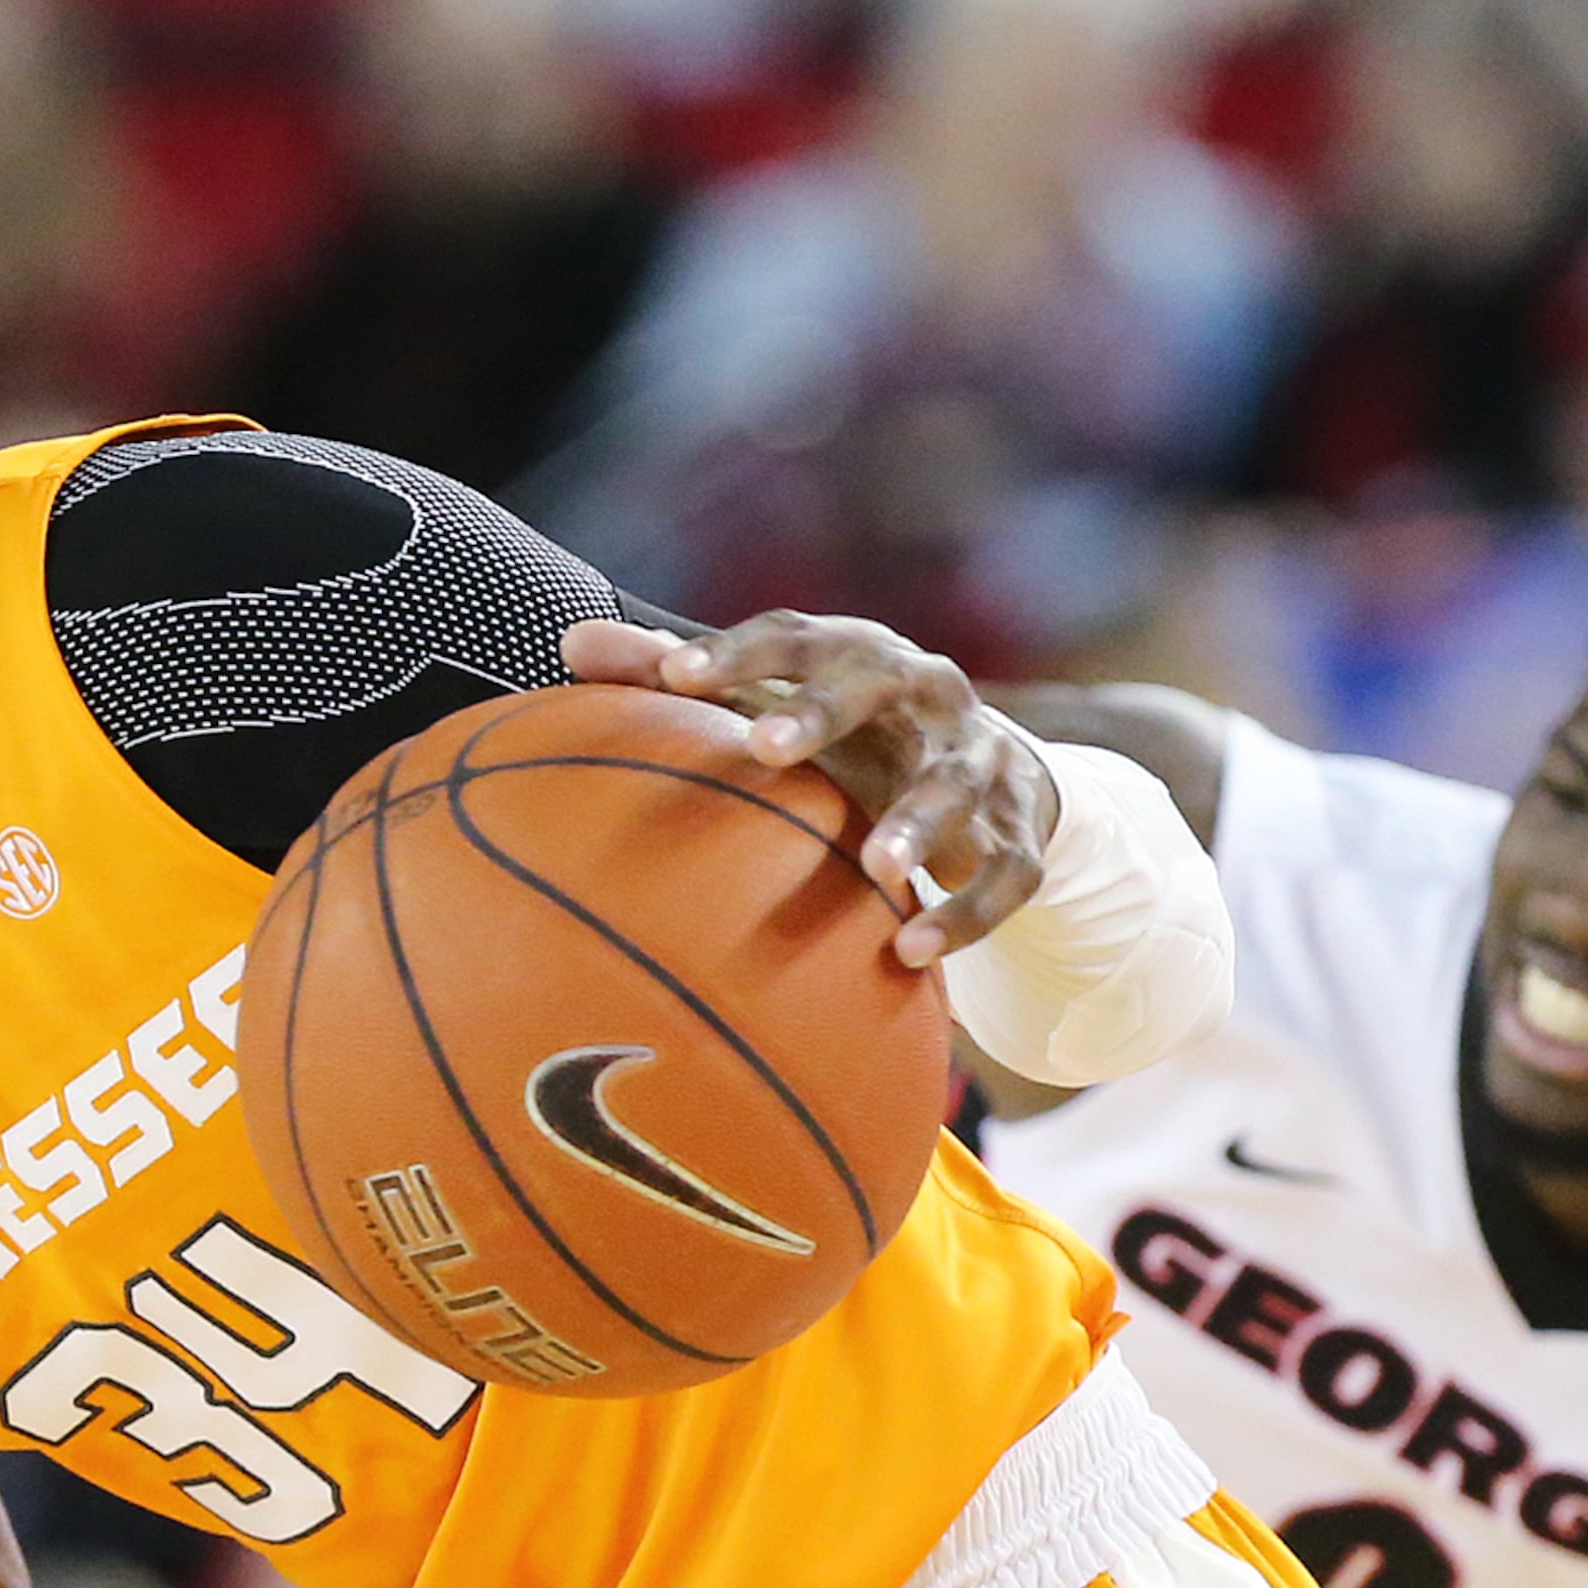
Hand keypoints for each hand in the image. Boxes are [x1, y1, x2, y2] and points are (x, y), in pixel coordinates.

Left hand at [563, 612, 1058, 961]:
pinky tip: (911, 952)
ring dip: (918, 823)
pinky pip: (1003, 874)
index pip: (796, 636)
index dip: (737, 652)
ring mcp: (981, 761)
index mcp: (859, 654)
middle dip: (825, 711)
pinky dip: (964, 913)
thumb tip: (568, 648)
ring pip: (956, 782)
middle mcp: (927, 692)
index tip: (673, 678)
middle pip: (881, 680)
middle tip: (764, 747)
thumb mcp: (781, 704)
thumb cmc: (855, 739)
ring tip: (878, 867)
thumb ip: (679, 675)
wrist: (1002, 781)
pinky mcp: (1020, 834)